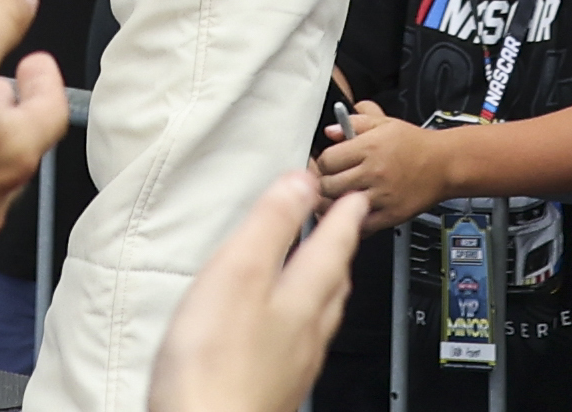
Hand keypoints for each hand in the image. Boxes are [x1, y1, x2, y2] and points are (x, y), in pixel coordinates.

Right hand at [148, 169, 366, 411]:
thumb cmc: (216, 365)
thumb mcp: (239, 273)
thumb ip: (271, 226)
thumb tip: (301, 181)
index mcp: (302, 298)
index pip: (334, 245)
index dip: (344, 216)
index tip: (355, 196)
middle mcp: (307, 334)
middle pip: (334, 283)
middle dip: (340, 250)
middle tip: (345, 228)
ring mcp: (293, 366)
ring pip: (321, 317)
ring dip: (325, 285)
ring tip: (321, 271)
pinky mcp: (273, 390)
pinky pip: (300, 344)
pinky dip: (301, 320)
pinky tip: (283, 331)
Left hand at [314, 103, 460, 227]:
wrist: (444, 165)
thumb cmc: (414, 144)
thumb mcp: (384, 122)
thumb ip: (354, 122)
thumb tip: (330, 131)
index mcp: (369, 147)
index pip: (327, 160)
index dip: (322, 162)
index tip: (325, 164)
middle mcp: (373, 172)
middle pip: (329, 185)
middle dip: (323, 183)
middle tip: (326, 181)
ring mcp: (381, 196)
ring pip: (339, 207)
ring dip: (331, 204)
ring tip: (333, 198)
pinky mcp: (389, 216)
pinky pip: (360, 226)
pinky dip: (350, 222)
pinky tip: (349, 214)